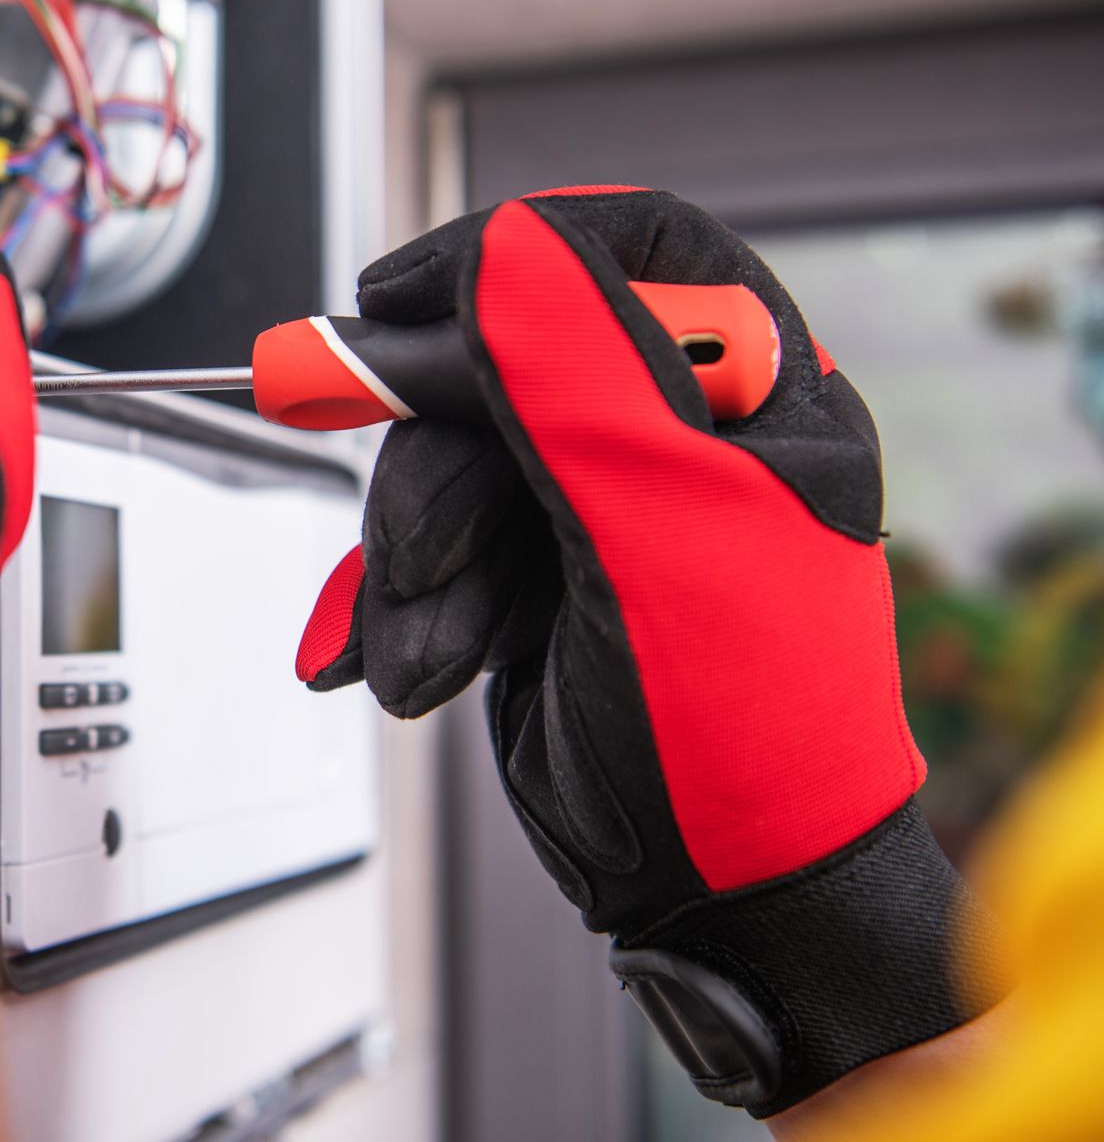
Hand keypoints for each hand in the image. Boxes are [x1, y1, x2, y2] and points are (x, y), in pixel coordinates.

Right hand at [298, 186, 1004, 1114]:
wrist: (719, 892)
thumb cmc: (737, 732)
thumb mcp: (655, 535)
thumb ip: (573, 377)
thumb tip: (497, 248)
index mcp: (748, 394)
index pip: (615, 252)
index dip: (499, 257)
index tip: (394, 297)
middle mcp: (674, 435)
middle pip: (497, 369)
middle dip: (433, 472)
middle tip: (404, 547)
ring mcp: (598, 508)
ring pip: (447, 467)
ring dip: (412, 570)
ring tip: (427, 657)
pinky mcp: (535, 574)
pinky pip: (434, 548)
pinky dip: (395, 605)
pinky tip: (392, 661)